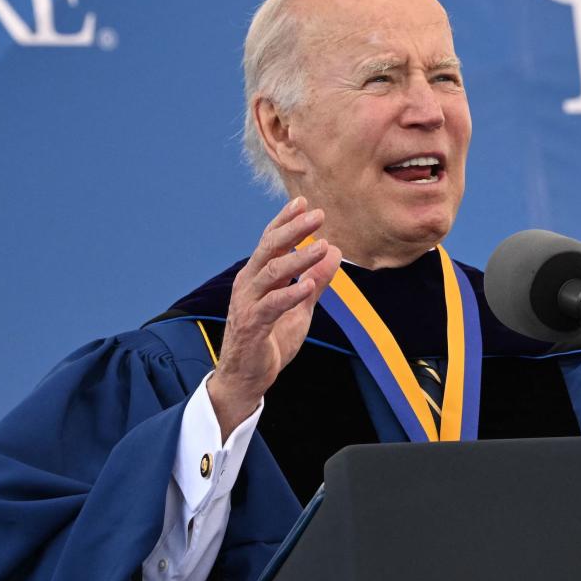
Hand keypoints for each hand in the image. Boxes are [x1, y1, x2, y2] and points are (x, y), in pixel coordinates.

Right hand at [207, 197, 341, 439]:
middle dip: (293, 229)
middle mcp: (248, 284)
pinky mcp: (251, 325)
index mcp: (257, 276)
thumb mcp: (300, 307)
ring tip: (323, 246)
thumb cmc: (270, 340)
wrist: (246, 378)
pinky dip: (291, 293)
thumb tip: (334, 251)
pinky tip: (309, 284)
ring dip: (299, 257)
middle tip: (318, 214)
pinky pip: (271, 305)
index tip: (304, 202)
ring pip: (271, 272)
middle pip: (269, 248)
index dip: (286, 221)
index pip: (270, 241)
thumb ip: (315, 280)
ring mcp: (247, 303)